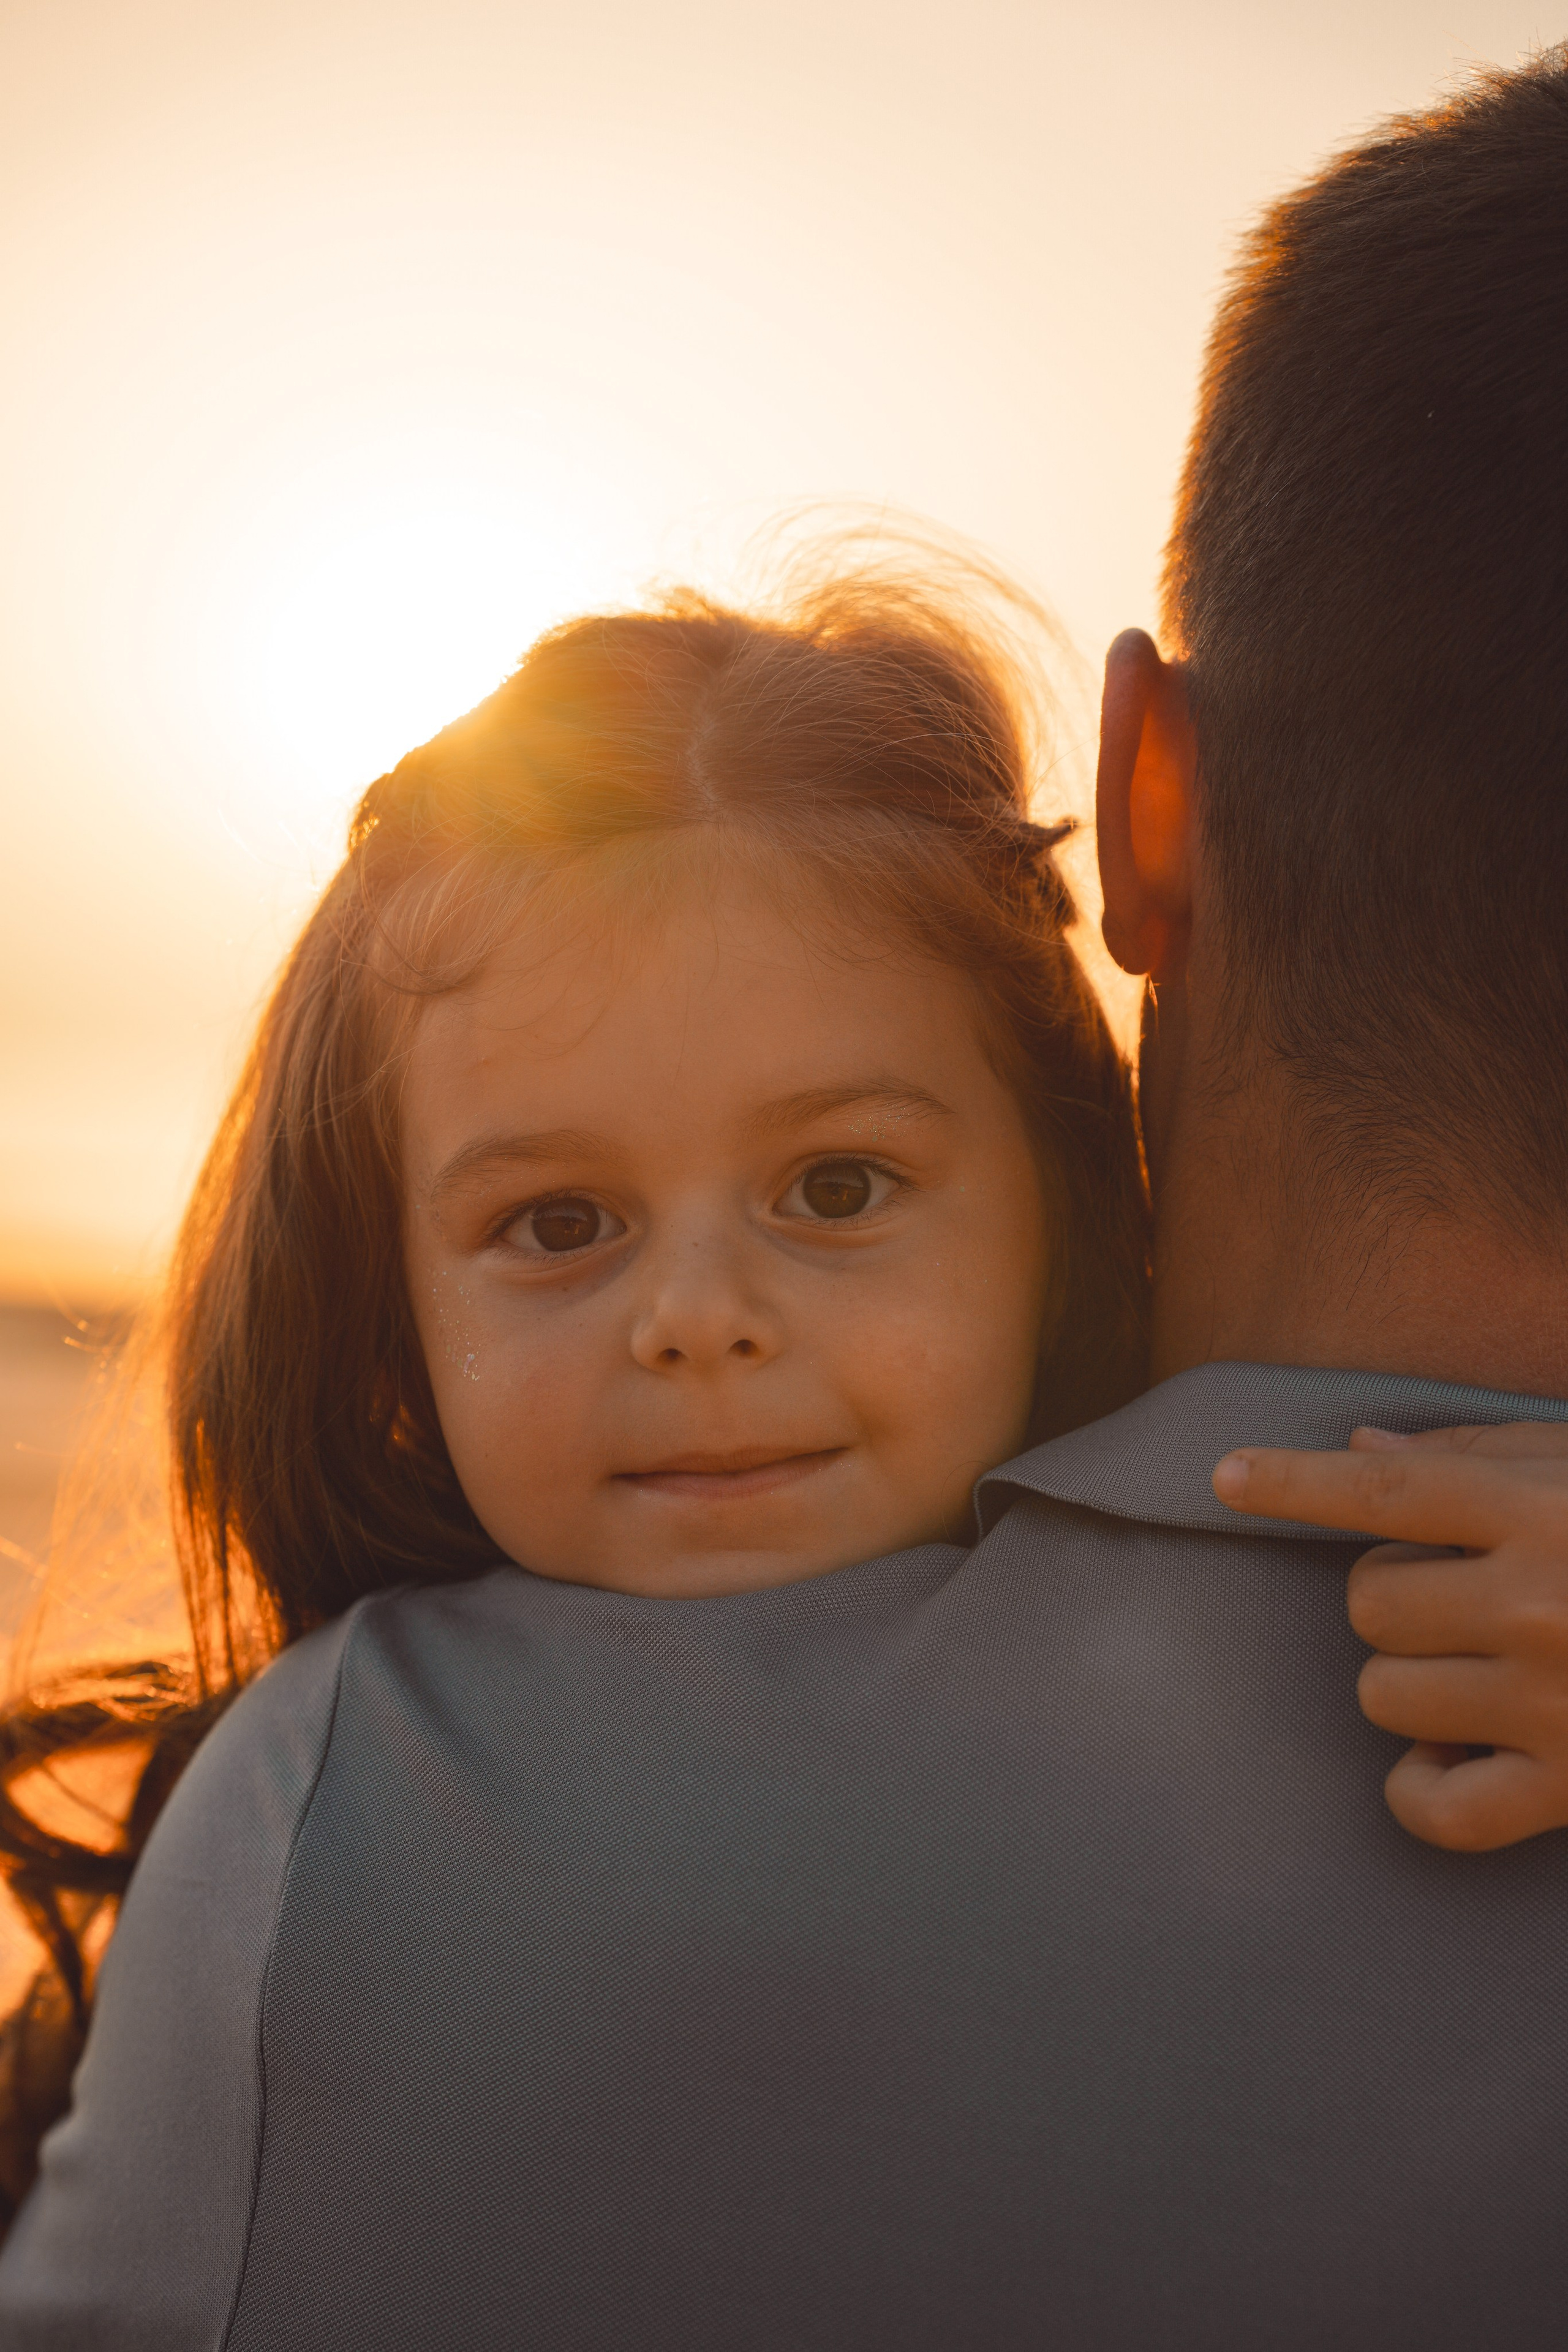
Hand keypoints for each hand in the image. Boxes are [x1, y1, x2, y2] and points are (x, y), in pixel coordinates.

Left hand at [1211, 1423, 1567, 1851]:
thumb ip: (1479, 1454)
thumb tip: (1364, 1445)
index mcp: (1545, 1511)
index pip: (1384, 1488)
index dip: (1293, 1480)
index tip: (1225, 1475)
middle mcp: (1541, 1604)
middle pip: (1370, 1598)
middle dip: (1397, 1590)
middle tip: (1466, 1588)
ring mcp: (1554, 1702)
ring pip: (1384, 1693)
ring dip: (1409, 1678)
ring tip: (1479, 1663)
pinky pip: (1436, 1808)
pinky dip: (1420, 1786)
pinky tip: (1448, 1754)